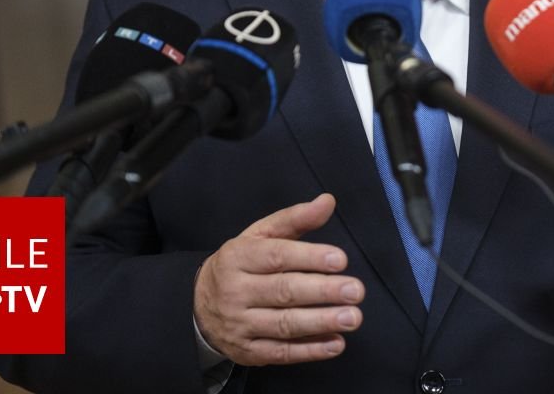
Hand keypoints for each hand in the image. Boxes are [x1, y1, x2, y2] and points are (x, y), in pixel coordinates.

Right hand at [193, 193, 364, 365]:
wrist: (198, 307)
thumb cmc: (241, 265)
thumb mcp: (260, 236)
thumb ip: (295, 219)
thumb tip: (328, 201)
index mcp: (238, 257)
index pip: (276, 256)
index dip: (310, 257)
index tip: (341, 259)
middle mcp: (236, 291)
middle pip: (283, 291)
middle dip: (323, 291)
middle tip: (355, 290)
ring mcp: (240, 324)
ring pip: (283, 324)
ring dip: (321, 322)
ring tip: (352, 317)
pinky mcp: (248, 352)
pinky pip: (281, 353)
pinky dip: (310, 350)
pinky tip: (336, 343)